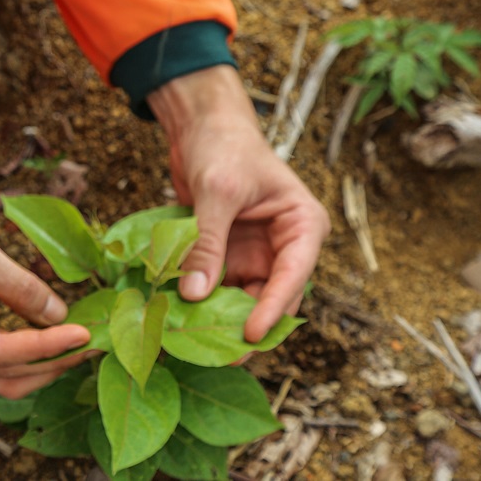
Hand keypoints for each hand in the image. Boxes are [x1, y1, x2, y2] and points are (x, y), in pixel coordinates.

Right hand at [0, 238, 90, 399]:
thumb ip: (18, 287)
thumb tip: (58, 313)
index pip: (4, 353)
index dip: (46, 347)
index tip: (82, 334)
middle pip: (11, 377)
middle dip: (56, 363)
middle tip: (96, 345)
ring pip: (6, 375)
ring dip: (45, 363)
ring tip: (81, 343)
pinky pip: (2, 357)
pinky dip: (31, 349)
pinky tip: (53, 330)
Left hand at [147, 65, 330, 342]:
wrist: (202, 124)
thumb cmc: (223, 146)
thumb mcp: (216, 192)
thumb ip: (208, 242)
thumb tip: (195, 294)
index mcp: (300, 226)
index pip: (294, 276)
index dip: (273, 309)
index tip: (250, 336)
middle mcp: (283, 246)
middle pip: (271, 297)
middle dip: (247, 324)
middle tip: (222, 355)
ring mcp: (254, 254)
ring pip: (242, 298)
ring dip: (221, 317)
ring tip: (196, 342)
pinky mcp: (226, 256)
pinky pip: (217, 287)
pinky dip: (201, 301)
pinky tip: (180, 319)